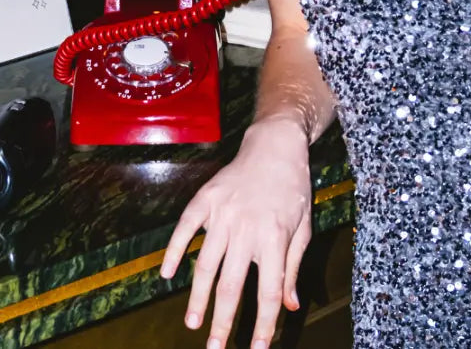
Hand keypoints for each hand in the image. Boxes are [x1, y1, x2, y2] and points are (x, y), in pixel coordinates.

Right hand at [160, 118, 312, 348]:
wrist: (275, 145)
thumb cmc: (293, 188)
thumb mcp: (303, 227)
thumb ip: (292, 267)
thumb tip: (289, 306)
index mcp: (275, 237)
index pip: (268, 291)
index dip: (262, 323)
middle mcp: (247, 227)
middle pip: (231, 284)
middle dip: (223, 321)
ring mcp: (223, 212)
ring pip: (206, 263)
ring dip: (198, 297)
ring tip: (193, 323)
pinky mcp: (206, 198)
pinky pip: (185, 228)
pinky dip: (174, 251)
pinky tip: (167, 274)